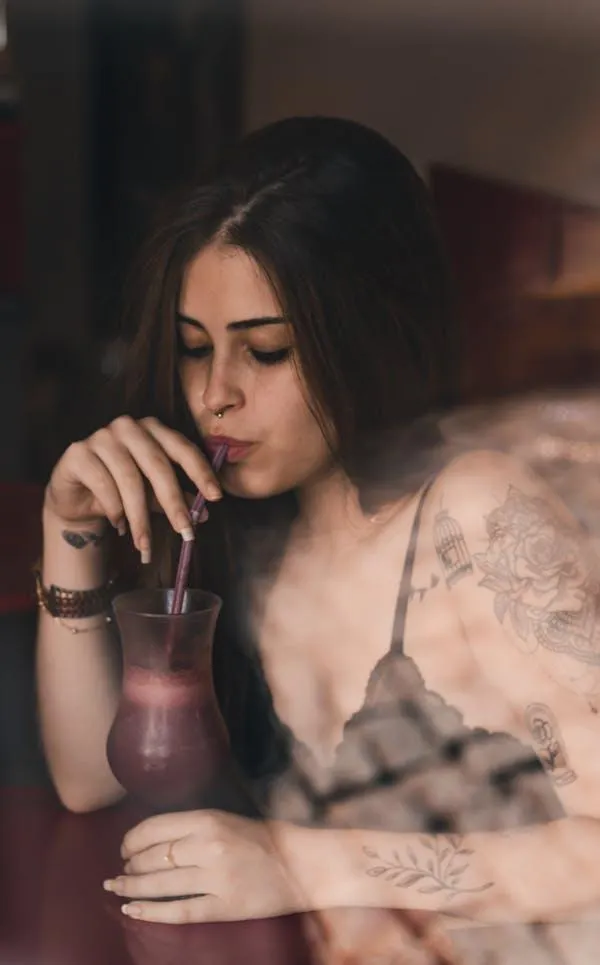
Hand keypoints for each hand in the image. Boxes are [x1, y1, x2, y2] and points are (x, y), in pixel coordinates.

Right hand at [44, 416, 221, 560]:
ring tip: (145, 544)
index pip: (182, 448)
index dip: (200, 472)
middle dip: (173, 502)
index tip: (215, 497)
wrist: (76, 497)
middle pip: (157, 465)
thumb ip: (176, 498)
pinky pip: (103, 483)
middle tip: (184, 531)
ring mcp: (101, 437)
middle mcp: (128, 427)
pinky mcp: (78, 453)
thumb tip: (203, 515)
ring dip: (140, 516)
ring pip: (129, 479)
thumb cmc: (120, 490)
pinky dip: (114, 509)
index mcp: (153, 429)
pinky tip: (119, 525)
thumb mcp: (152, 495)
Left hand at [104, 810, 304, 923]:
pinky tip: (132, 910)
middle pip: (153, 857)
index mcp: (209, 820)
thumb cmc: (264, 839)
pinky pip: (179, 910)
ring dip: (132, 887)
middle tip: (121, 870)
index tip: (124, 848)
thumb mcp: (226, 819)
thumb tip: (150, 840)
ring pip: (160, 884)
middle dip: (130, 865)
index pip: (155, 828)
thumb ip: (192, 827)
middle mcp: (209, 846)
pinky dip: (151, 912)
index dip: (132, 840)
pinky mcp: (224, 906)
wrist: (303, 864)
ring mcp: (216, 878)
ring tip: (116, 888)